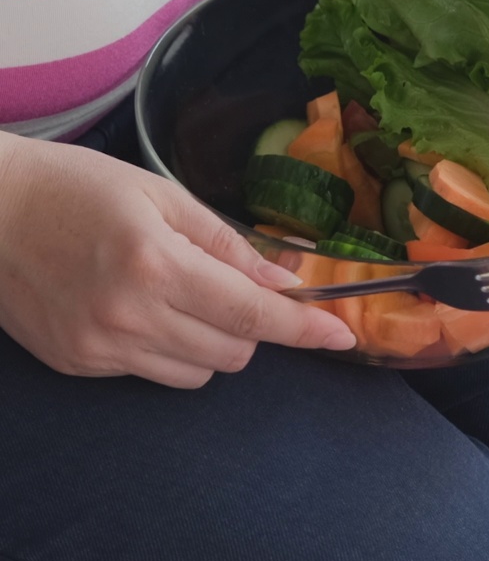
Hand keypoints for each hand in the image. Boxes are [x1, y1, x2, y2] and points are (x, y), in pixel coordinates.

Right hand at [0, 135, 354, 387]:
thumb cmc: (75, 187)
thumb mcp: (159, 195)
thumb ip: (225, 241)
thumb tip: (283, 278)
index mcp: (154, 263)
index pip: (251, 314)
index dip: (303, 329)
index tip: (341, 336)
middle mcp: (129, 316)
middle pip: (232, 353)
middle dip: (250, 327)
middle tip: (227, 285)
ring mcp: (100, 348)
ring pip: (197, 373)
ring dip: (211, 342)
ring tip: (178, 295)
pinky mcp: (79, 364)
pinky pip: (152, 373)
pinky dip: (167, 348)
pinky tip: (138, 308)